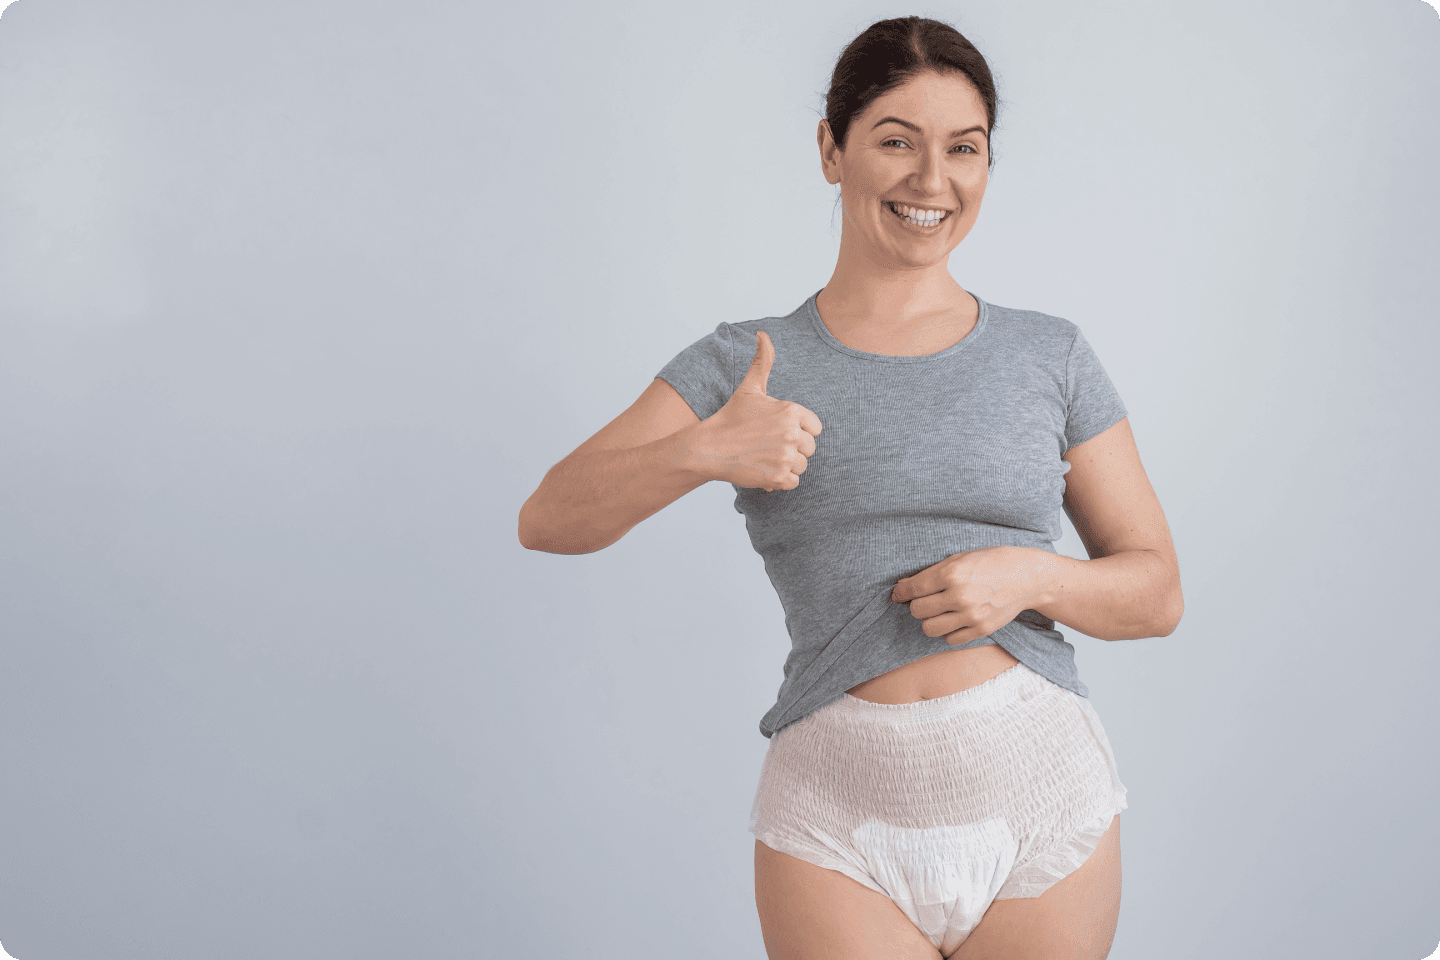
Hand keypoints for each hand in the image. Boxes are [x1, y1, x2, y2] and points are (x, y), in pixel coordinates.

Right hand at [693, 330, 822, 492]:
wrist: (709, 448)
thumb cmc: (731, 417)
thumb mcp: (750, 387)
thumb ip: (763, 361)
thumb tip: (763, 334)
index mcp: (791, 410)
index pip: (815, 428)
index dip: (798, 430)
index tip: (777, 431)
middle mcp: (792, 433)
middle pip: (810, 448)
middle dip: (792, 449)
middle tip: (767, 445)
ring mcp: (786, 456)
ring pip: (802, 465)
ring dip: (786, 465)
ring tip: (764, 456)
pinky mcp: (779, 477)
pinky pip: (794, 482)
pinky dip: (780, 480)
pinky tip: (764, 469)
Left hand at [889, 546, 1054, 645]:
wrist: (1027, 577)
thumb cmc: (992, 562)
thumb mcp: (960, 558)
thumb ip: (931, 573)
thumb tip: (902, 585)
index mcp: (952, 573)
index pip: (913, 589)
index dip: (900, 592)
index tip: (898, 594)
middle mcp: (959, 596)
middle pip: (917, 611)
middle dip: (917, 605)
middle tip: (925, 600)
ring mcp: (971, 616)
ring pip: (929, 629)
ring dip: (929, 620)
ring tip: (938, 611)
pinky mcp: (980, 630)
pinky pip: (949, 639)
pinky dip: (947, 631)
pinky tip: (954, 619)